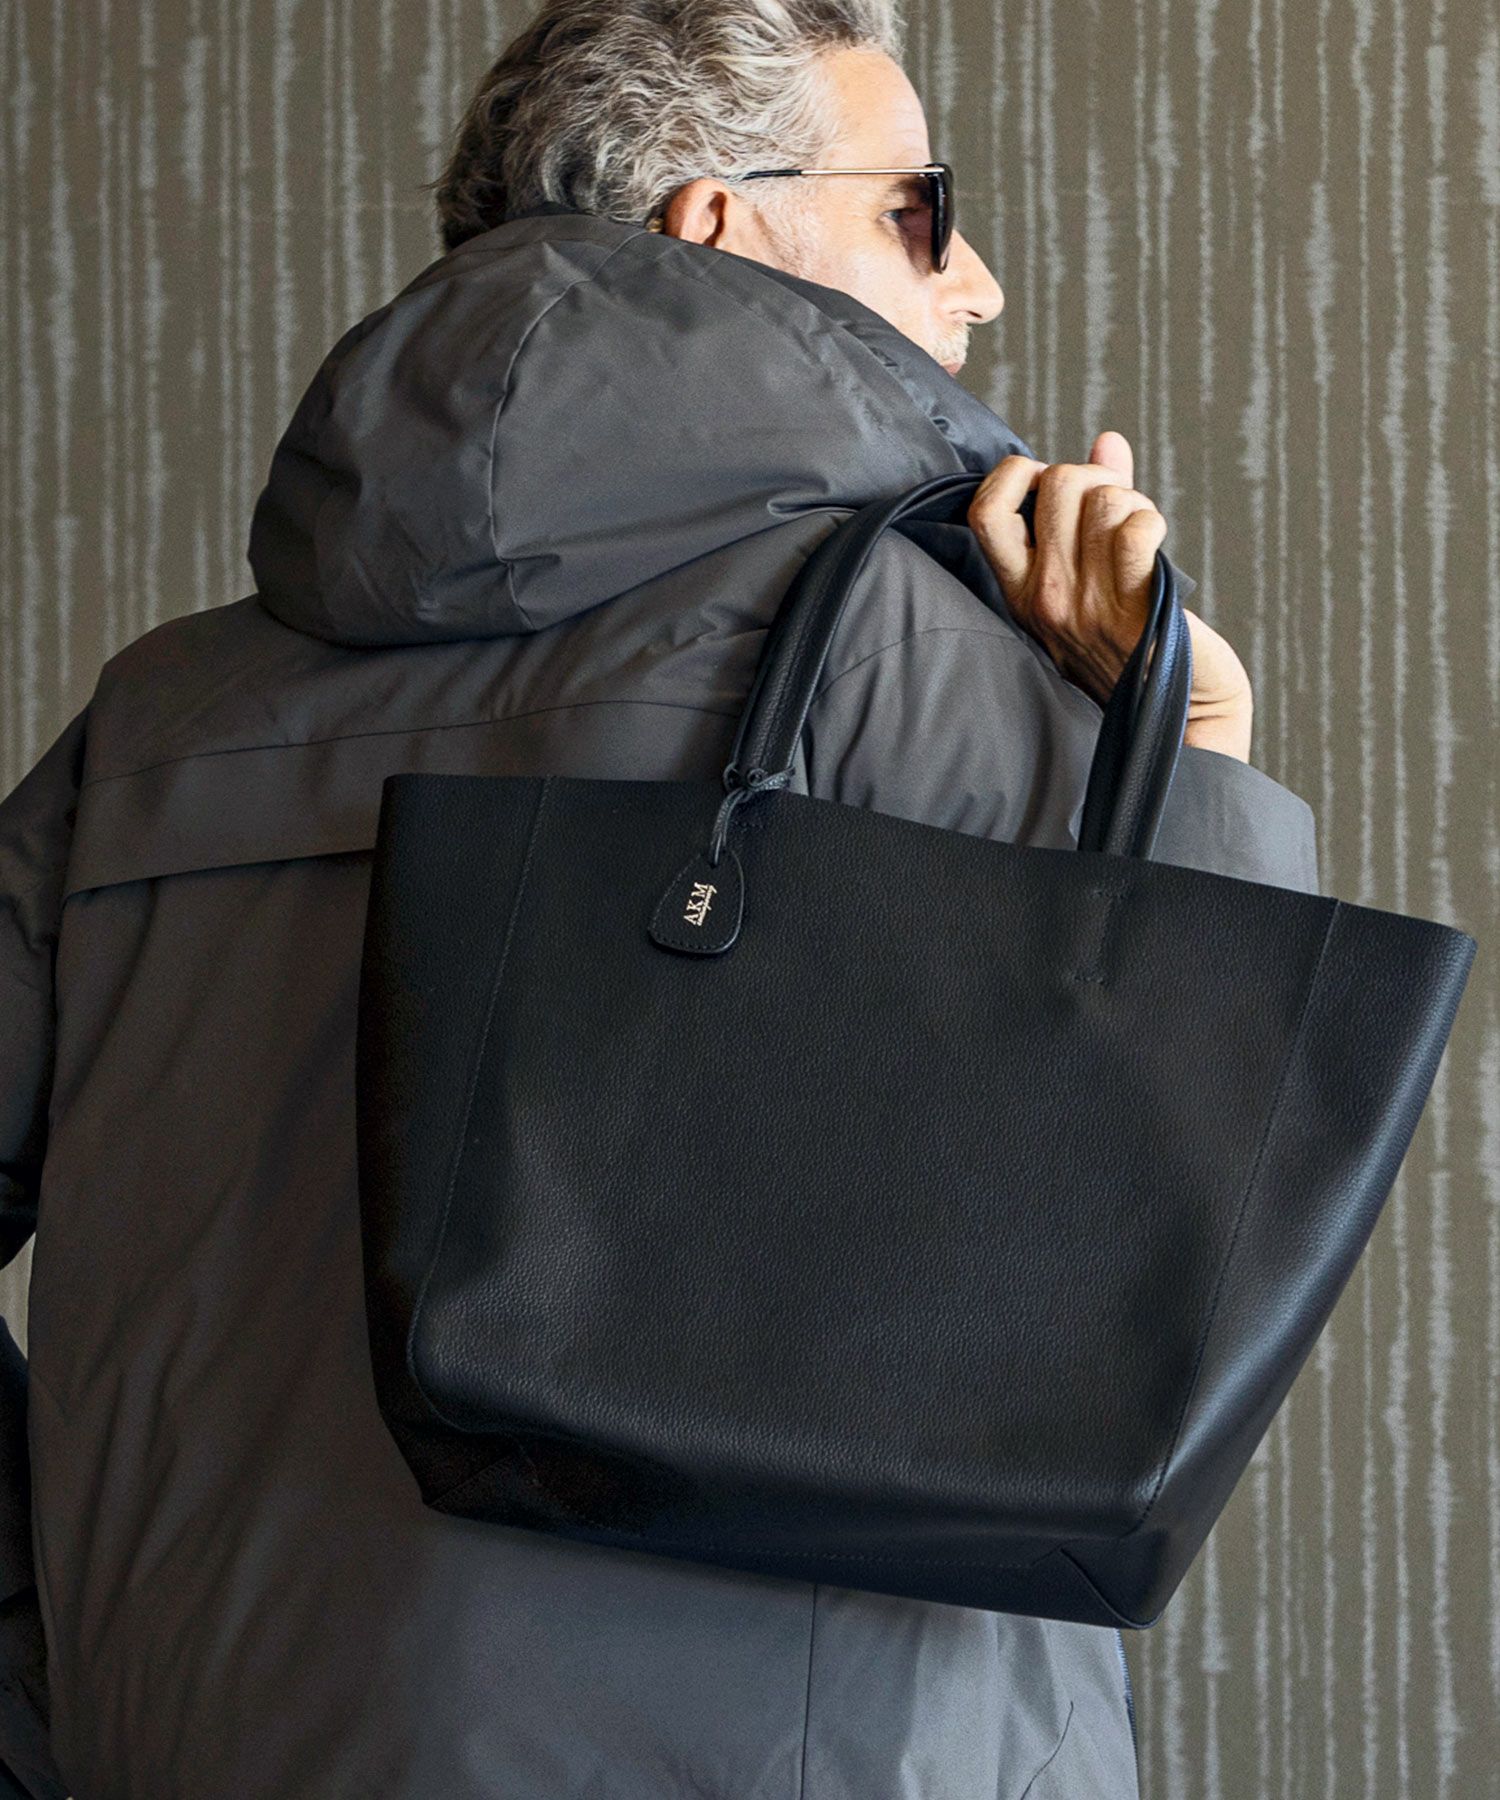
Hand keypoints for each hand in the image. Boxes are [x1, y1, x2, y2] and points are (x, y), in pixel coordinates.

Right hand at [967, 430, 1254, 758]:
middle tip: (1116, 513)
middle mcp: (1045, 598)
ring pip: (1102, 497)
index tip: (1053, 489)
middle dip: (1097, 477)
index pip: (985, 509)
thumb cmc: (1139, 645)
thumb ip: (1096, 505)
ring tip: (1141, 538)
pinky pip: (1133, 530)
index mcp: (1022, 592)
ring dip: (1133, 503)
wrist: (1179, 715)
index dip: (1020, 474)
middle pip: (1057, 482)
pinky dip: (1151, 522)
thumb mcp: (1093, 578)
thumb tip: (1107, 440)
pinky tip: (1156, 548)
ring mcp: (1086, 605)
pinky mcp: (1133, 608)